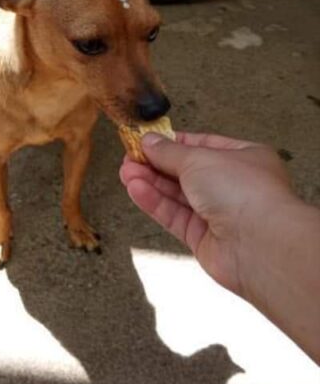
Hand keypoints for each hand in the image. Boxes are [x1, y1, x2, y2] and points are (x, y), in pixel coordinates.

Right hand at [120, 131, 293, 299]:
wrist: (259, 243)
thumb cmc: (244, 192)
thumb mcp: (199, 158)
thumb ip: (169, 152)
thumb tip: (149, 142)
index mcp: (244, 157)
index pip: (202, 145)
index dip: (173, 143)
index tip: (146, 140)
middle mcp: (233, 185)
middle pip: (187, 172)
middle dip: (156, 164)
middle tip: (129, 157)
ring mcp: (219, 213)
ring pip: (178, 195)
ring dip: (151, 182)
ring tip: (125, 172)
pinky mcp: (204, 239)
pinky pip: (175, 216)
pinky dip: (155, 203)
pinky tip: (136, 190)